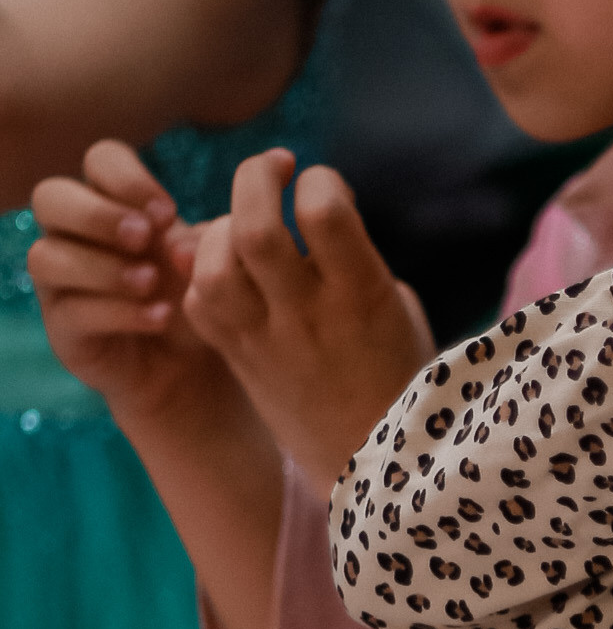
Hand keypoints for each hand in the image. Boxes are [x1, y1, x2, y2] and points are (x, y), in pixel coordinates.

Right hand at [26, 138, 229, 436]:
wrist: (196, 364)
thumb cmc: (205, 292)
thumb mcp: (224, 251)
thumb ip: (242, 208)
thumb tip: (284, 159)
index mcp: (115, 200)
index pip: (99, 159)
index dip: (126, 177)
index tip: (167, 210)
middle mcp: (76, 233)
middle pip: (50, 197)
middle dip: (97, 213)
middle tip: (144, 236)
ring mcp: (63, 281)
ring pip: (47, 256)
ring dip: (102, 266)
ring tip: (151, 282)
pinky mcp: (65, 328)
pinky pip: (71, 312)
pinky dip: (116, 312)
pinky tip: (157, 316)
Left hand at [186, 149, 435, 491]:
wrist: (373, 460)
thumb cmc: (399, 373)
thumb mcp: (396, 306)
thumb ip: (353, 257)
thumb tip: (316, 212)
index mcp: (363, 297)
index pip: (326, 213)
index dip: (321, 181)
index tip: (326, 189)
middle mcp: (308, 315)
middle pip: (254, 227)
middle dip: (257, 177)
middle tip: (274, 169)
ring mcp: (265, 339)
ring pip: (212, 264)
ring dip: (222, 226)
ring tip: (244, 219)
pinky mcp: (238, 358)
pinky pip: (198, 302)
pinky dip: (204, 273)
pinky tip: (230, 268)